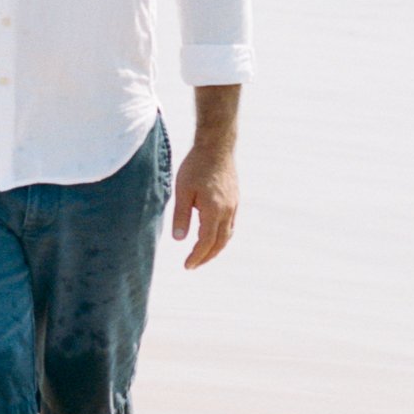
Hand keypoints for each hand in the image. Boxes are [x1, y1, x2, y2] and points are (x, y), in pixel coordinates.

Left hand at [171, 145, 237, 268]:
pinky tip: (213, 235)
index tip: (187, 266)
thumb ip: (181, 216)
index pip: (206, 242)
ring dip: (216, 248)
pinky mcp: (235, 199)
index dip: (196, 256)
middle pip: (219, 243)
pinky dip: (222, 236)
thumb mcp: (182, 190)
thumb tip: (179, 239)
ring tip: (203, 254)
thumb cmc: (196, 166)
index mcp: (213, 211)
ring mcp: (233, 205)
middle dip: (206, 257)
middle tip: (193, 265)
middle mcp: (227, 211)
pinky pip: (230, 225)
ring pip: (227, 235)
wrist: (217, 146)